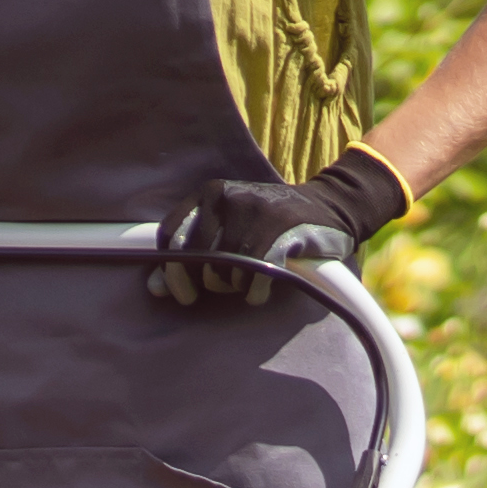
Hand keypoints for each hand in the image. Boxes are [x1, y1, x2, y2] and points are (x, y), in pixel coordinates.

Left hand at [145, 149, 410, 306]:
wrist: (332, 207)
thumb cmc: (270, 225)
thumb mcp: (228, 228)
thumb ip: (191, 254)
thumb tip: (154, 289)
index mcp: (210, 193)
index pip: (172, 237)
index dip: (172, 272)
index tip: (186, 293)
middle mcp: (228, 197)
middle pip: (197, 260)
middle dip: (210, 283)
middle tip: (228, 286)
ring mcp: (256, 212)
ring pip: (226, 272)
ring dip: (237, 288)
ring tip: (252, 280)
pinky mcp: (283, 230)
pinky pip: (255, 277)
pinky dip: (256, 293)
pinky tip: (263, 290)